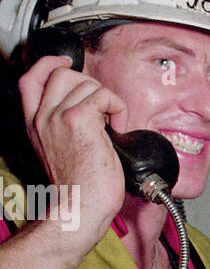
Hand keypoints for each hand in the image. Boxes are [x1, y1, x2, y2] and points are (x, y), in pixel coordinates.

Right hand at [19, 54, 127, 242]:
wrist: (81, 206)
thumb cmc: (80, 186)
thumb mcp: (59, 150)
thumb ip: (62, 125)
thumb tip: (86, 105)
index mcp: (35, 124)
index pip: (31, 79)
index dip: (49, 64)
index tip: (66, 62)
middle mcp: (43, 118)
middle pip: (62, 74)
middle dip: (89, 84)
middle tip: (102, 107)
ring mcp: (59, 117)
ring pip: (87, 83)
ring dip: (107, 99)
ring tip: (111, 123)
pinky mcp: (79, 119)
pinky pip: (105, 96)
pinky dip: (118, 108)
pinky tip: (118, 127)